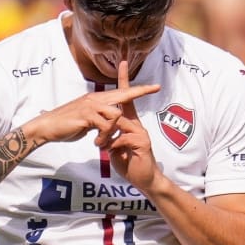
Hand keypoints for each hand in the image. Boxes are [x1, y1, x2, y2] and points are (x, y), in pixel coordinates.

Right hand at [22, 72, 159, 146]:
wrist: (47, 127)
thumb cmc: (65, 125)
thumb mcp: (86, 121)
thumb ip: (97, 119)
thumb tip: (105, 123)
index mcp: (97, 100)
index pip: (120, 92)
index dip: (137, 89)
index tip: (153, 87)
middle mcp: (96, 99)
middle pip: (123, 94)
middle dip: (140, 91)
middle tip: (156, 87)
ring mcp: (91, 106)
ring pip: (115, 114)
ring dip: (113, 132)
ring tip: (102, 143)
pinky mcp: (87, 116)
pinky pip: (105, 126)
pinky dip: (104, 137)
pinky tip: (97, 143)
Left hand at [103, 61, 161, 193]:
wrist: (144, 180)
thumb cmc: (129, 164)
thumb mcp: (114, 148)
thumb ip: (109, 136)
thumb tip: (101, 129)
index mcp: (130, 124)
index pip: (126, 99)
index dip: (124, 82)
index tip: (122, 64)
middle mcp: (137, 125)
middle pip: (123, 108)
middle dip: (117, 100)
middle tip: (118, 72)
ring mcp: (141, 133)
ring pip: (120, 124)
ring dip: (107, 135)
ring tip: (101, 146)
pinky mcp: (142, 143)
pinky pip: (124, 138)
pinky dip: (114, 145)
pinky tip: (112, 152)